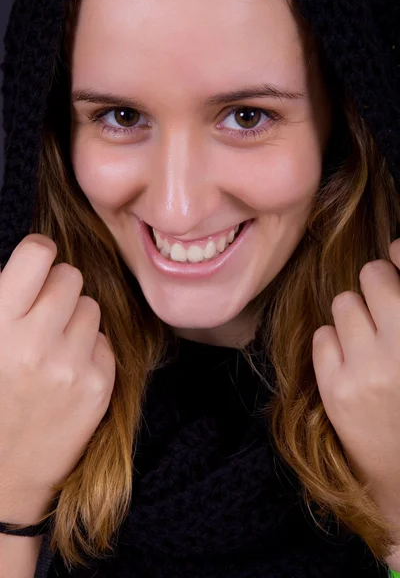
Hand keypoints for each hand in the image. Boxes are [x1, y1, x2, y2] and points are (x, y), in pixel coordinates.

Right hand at [0, 234, 115, 523]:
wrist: (1, 474)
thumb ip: (4, 302)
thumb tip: (34, 259)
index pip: (37, 253)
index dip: (38, 255)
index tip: (36, 266)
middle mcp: (36, 342)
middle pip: (71, 276)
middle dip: (57, 289)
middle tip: (42, 315)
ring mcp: (72, 366)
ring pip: (92, 307)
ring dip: (74, 319)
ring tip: (53, 348)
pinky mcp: (99, 387)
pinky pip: (105, 340)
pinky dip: (90, 349)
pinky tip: (68, 372)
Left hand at [312, 237, 399, 531]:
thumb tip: (394, 246)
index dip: (399, 259)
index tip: (397, 263)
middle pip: (372, 276)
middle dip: (377, 288)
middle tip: (385, 314)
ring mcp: (372, 371)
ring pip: (343, 303)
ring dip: (354, 317)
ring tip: (370, 344)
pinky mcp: (338, 392)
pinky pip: (322, 336)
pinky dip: (334, 345)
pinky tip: (352, 365)